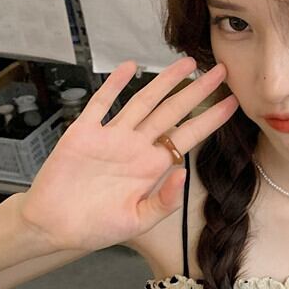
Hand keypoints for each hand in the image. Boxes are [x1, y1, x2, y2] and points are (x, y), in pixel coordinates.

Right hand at [18, 56, 238, 253]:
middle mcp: (136, 147)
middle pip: (172, 111)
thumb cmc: (97, 227)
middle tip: (220, 70)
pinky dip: (114, 85)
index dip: (210, 118)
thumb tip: (184, 173)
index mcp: (152, 167)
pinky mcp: (85, 132)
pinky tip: (129, 67)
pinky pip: (101, 103)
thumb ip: (164, 201)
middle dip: (196, 91)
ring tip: (186, 62)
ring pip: (143, 101)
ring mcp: (112, 137)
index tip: (232, 102)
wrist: (56, 226)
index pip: (188, 136)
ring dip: (163, 81)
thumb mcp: (139, 221)